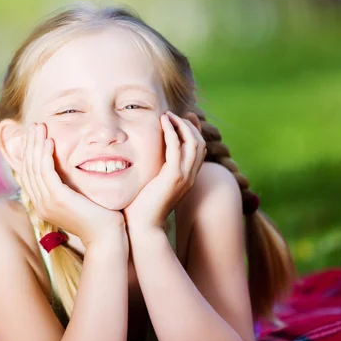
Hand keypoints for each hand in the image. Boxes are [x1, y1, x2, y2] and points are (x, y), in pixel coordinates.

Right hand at [21, 123, 125, 246]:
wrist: (107, 236)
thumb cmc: (98, 218)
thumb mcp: (78, 200)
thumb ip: (68, 187)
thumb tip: (67, 171)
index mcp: (43, 205)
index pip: (29, 174)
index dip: (30, 153)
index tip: (35, 135)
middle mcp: (40, 205)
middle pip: (28, 169)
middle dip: (31, 145)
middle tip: (35, 126)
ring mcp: (47, 203)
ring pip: (35, 168)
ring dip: (36, 145)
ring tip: (40, 128)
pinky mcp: (58, 199)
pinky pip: (47, 173)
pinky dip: (46, 155)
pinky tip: (50, 142)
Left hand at [123, 112, 205, 232]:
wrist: (142, 227)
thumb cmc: (141, 207)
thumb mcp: (151, 184)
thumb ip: (155, 170)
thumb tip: (146, 159)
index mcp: (187, 178)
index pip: (198, 149)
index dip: (192, 130)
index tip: (181, 118)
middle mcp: (190, 177)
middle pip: (199, 142)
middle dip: (188, 124)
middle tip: (174, 114)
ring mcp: (184, 177)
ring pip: (193, 142)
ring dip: (181, 124)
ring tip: (167, 115)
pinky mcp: (173, 177)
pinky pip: (177, 147)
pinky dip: (172, 131)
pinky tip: (162, 122)